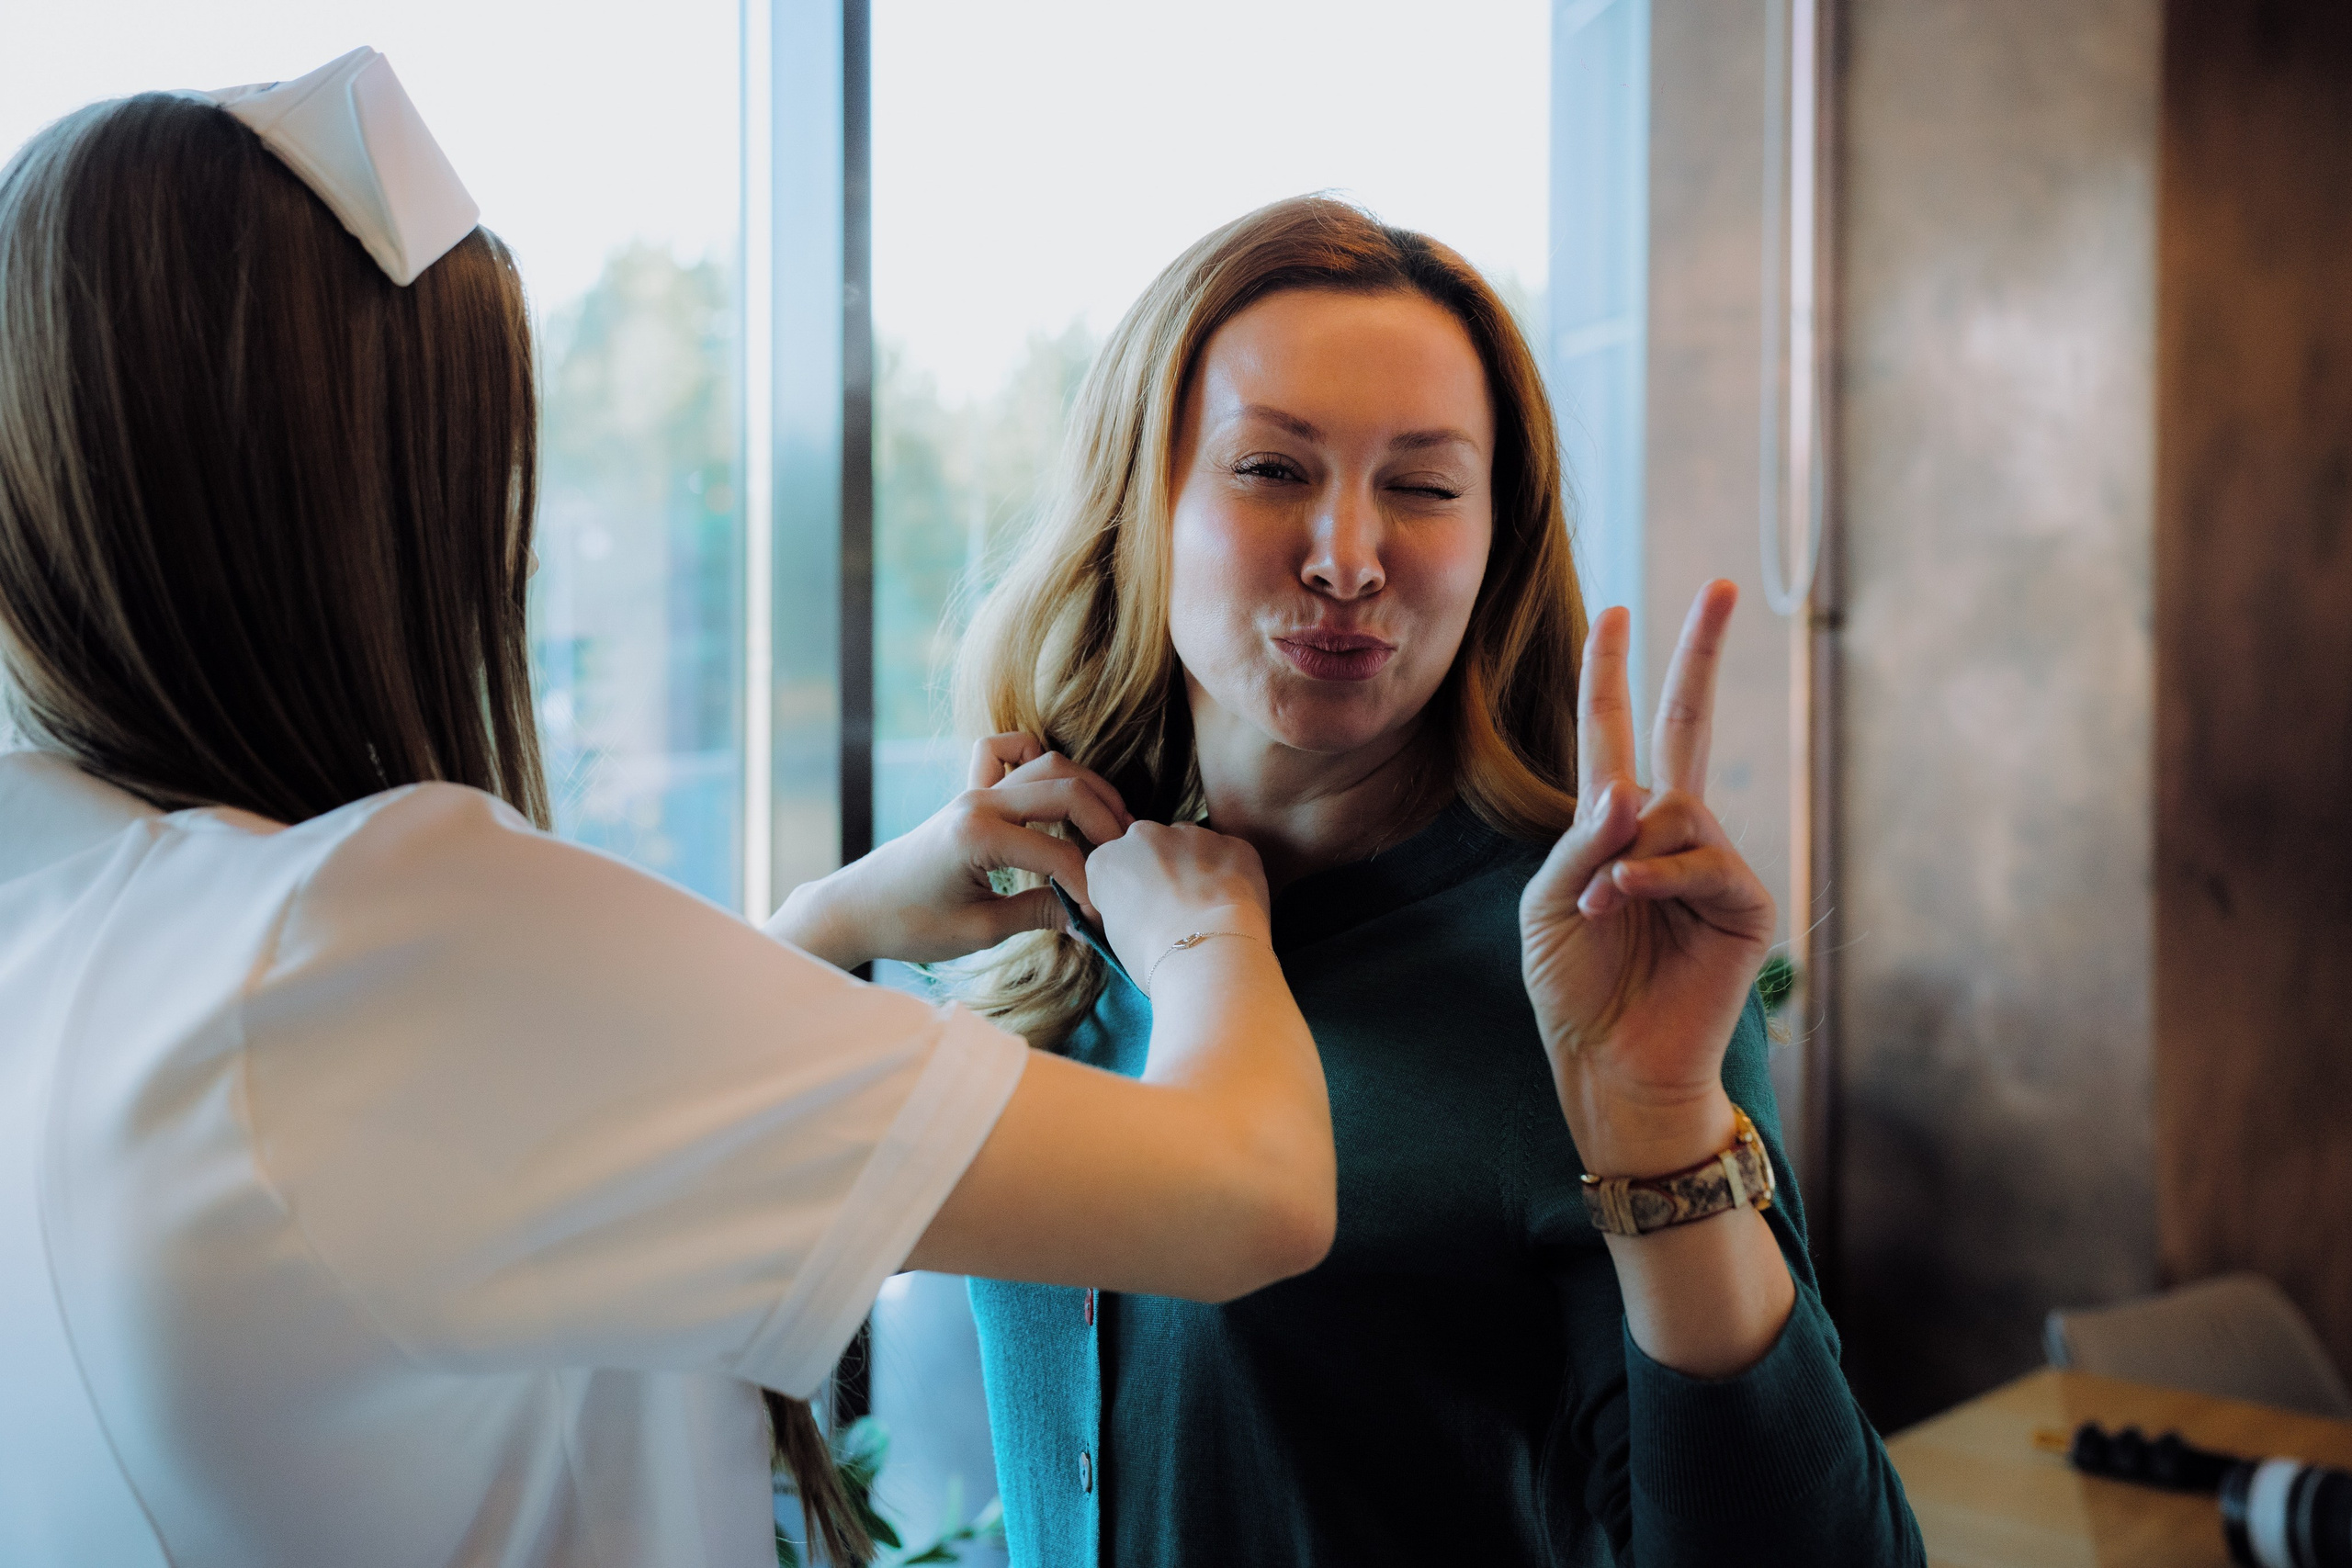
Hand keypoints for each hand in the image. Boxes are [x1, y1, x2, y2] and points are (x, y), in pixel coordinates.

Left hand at [770, 734, 1133, 968]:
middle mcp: (978, 802)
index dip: (1090, 885)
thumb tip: (1090, 917)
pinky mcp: (968, 793)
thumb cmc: (910, 924)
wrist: (858, 907)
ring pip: (1047, 763)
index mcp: (978, 836)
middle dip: (1105, 821)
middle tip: (1125, 859)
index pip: (1058, 853)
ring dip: (1085, 789)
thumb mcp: (979, 930)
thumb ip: (1038, 914)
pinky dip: (1035, 757)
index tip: (1104, 916)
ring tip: (1110, 828)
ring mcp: (972, 791)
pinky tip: (1053, 791)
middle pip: (1064, 788)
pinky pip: (1006, 751)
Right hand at [1085, 821, 1272, 993]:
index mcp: (1108, 860)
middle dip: (1163, 870)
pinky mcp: (1232, 844)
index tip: (1141, 916)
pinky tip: (1235, 908)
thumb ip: (1121, 909)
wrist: (1208, 959)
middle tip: (1177, 911)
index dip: (1129, 894)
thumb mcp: (1116, 938)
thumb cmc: (1155, 958)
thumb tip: (1134, 911)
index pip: (1114, 869)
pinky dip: (1235, 876)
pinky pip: (1232, 856)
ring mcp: (1192, 836)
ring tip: (1209, 912)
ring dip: (1199, 869)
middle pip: (1153, 848)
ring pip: (1194, 847)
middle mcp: (1145, 836)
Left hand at [1520, 582, 1776, 1177]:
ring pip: (1677, 806)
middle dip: (1700, 654)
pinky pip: (1703, 858)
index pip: (1614, 734)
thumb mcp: (1545, 903)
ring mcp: (1711, 864)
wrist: (1612, 1063)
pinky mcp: (1744, 904)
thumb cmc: (1573, 987)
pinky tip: (1627, 906)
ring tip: (1599, 911)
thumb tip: (1633, 790)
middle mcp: (1667, 833)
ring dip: (1626, 856)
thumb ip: (1581, 840)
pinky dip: (1656, 878)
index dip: (1611, 675)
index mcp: (1612, 828)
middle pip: (1688, 724)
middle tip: (1720, 585)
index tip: (1612, 615)